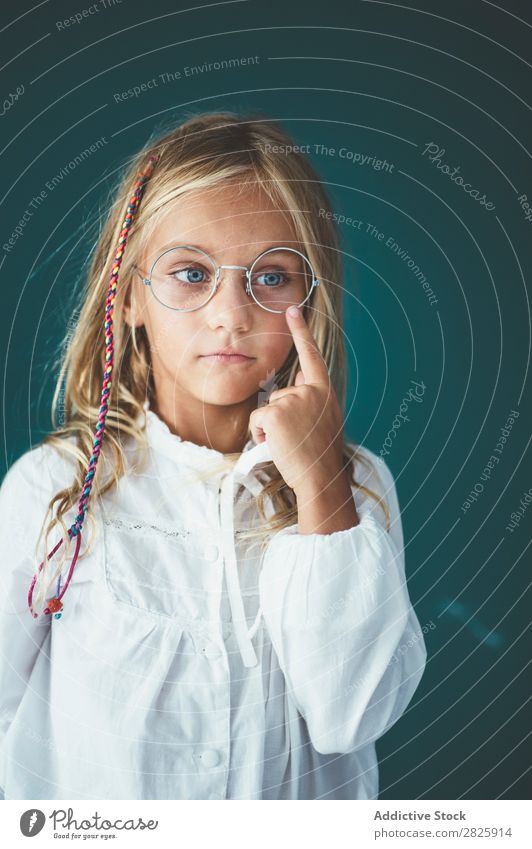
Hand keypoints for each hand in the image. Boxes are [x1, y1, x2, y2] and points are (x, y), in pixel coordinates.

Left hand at [249, 305, 348, 497]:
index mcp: (324, 391)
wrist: (321, 477)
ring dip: (270, 428)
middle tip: (296, 439)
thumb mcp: (323, 419)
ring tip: (289, 444)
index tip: (293, 310)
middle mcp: (311, 391)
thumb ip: (311, 397)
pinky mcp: (276, 412)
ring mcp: (294, 400)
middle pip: (280, 394)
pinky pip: (257, 420)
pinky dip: (260, 435)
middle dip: (279, 417)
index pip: (311, 355)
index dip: (301, 332)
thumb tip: (298, 376)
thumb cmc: (320, 455)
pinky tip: (276, 445)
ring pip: (267, 408)